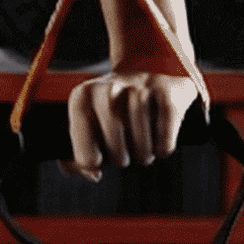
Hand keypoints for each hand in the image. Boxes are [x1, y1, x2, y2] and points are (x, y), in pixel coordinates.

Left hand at [64, 69, 196, 181]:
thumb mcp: (87, 120)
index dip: (91, 160)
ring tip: (142, 150)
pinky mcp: (167, 92)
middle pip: (116, 150)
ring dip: (144, 156)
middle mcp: (108, 90)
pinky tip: (159, 144)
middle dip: (120, 160)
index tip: (97, 162)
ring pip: (143, 147)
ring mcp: (138, 88)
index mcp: (82, 97)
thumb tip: (92, 173)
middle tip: (123, 155)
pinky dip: (163, 148)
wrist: (148, 69)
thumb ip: (77, 154)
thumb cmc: (113, 106)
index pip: (83, 145)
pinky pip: (165, 139)